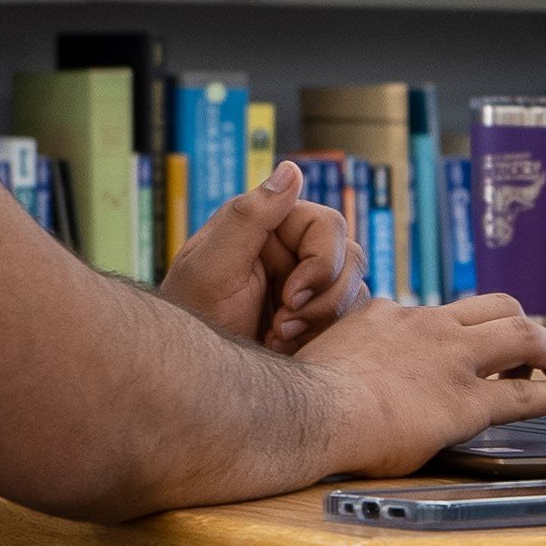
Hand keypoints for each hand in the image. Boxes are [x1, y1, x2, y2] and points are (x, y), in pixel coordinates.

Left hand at [158, 160, 365, 352]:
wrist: (193, 377)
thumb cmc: (191, 318)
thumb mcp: (212, 266)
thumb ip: (249, 216)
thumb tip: (291, 168)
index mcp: (268, 225)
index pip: (327, 225)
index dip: (321, 261)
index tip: (290, 297)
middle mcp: (291, 249)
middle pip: (350, 257)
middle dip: (324, 297)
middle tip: (284, 325)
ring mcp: (305, 284)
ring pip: (353, 290)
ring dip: (322, 320)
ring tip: (279, 338)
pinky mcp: (313, 318)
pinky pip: (346, 321)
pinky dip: (321, 338)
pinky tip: (284, 348)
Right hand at [297, 293, 545, 477]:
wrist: (309, 410)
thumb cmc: (303, 394)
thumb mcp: (324, 353)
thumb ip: (345, 350)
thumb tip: (335, 363)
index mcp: (390, 316)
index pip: (440, 313)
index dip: (463, 328)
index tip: (471, 341)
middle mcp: (429, 327)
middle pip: (495, 306)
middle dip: (522, 322)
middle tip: (536, 346)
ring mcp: (453, 361)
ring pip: (522, 335)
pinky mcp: (468, 402)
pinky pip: (525, 394)